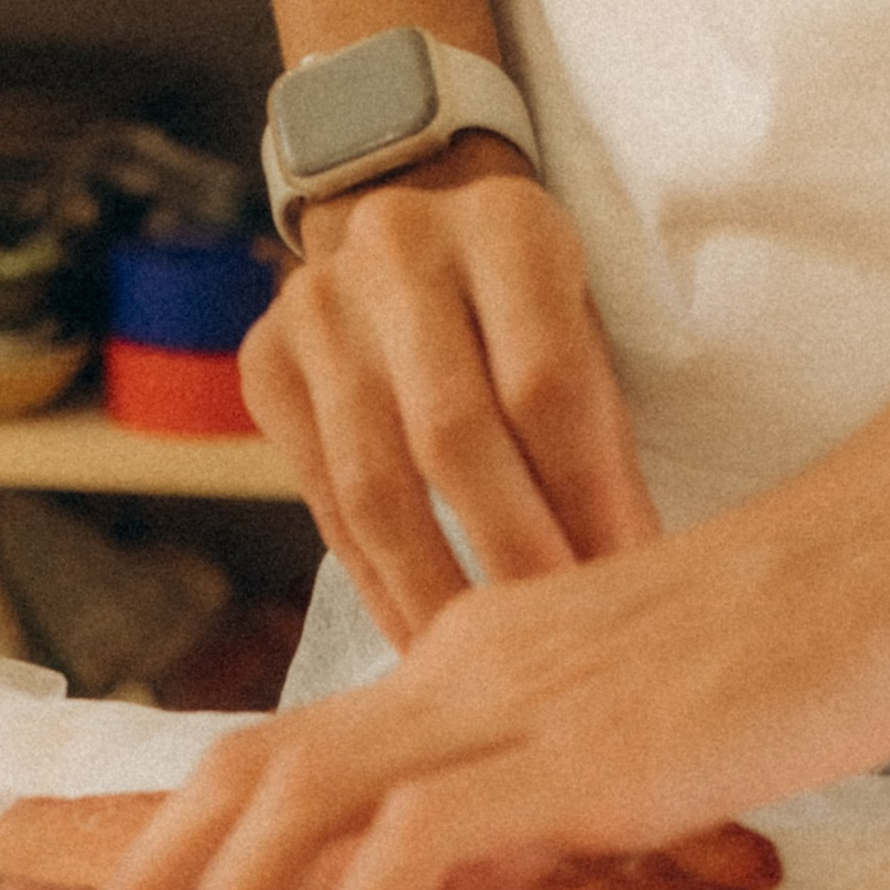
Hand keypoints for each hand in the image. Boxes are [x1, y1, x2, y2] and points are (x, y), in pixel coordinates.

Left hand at [79, 446, 889, 889]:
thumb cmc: (811, 638)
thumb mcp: (642, 727)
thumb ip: (540, 798)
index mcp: (476, 661)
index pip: (294, 747)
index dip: (202, 838)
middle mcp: (465, 671)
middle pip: (247, 762)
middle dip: (150, 875)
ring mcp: (517, 704)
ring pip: (299, 792)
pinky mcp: (583, 750)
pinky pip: (421, 833)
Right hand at [248, 134, 661, 645]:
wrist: (416, 240)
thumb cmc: (527, 313)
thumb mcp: (584, 337)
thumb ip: (601, 443)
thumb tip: (624, 584)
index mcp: (507, 223)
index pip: (546, 382)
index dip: (585, 498)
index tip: (618, 587)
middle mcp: (400, 246)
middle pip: (453, 433)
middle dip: (510, 555)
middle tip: (552, 648)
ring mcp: (318, 303)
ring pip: (377, 483)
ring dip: (435, 591)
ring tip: (484, 666)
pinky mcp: (266, 362)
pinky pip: (325, 503)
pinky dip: (378, 585)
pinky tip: (420, 641)